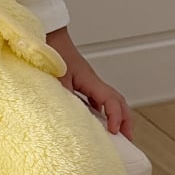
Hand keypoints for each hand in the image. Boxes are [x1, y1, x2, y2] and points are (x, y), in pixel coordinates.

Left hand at [46, 26, 133, 140]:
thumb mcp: (56, 80)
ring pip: (109, 99)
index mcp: (90, 80)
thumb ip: (64, 98)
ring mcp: (88, 81)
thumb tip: (71, 117)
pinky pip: (96, 97)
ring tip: (116, 132)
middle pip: (118, 101)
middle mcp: (93, 80)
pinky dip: (101, 109)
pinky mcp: (80, 81)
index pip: (111, 100)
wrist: (47, 36)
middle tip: (127, 138)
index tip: (113, 132)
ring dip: (115, 115)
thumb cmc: (51, 53)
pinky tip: (96, 119)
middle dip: (124, 120)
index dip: (115, 117)